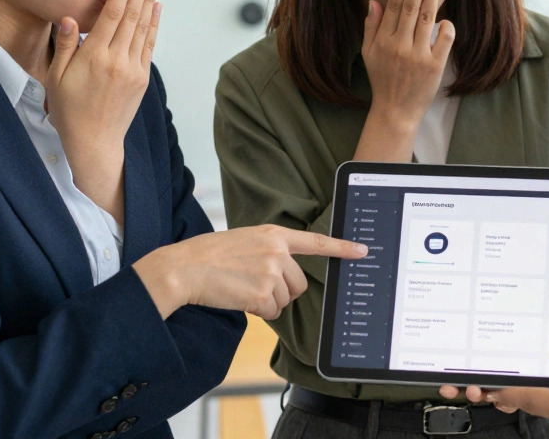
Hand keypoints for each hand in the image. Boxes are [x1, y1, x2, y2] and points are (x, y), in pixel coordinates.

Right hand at [45, 0, 159, 217]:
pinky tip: (156, 8)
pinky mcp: (142, 77)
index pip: (113, 15)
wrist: (94, 142)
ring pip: (144, 27)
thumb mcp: (57, 77)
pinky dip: (153, 24)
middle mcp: (118, 60)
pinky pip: (149, 44)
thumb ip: (65, 46)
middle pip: (133, 15)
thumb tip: (69, 17)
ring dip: (150, 1)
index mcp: (95, 57)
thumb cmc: (69, 110)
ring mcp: (134, 69)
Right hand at [133, 225, 366, 319]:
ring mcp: (271, 273)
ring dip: (267, 302)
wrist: (185, 268)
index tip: (362, 251)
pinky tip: (238, 297)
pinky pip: (271, 313)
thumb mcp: (246, 241)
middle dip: (281, 291)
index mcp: (274, 235)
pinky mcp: (262, 294)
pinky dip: (256, 311)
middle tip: (254, 284)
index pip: (315, 242)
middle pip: (299, 284)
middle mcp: (277, 252)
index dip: (341, 248)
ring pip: (285, 300)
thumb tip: (286, 277)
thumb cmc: (210, 255)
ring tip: (242, 287)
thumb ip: (270, 251)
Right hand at [353, 0, 454, 162]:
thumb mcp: (369, 53)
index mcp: (383, 41)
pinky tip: (444, 19)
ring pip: (426, 18)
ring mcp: (418, 56)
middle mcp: (399, 46)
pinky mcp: (434, 66)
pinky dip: (446, 26)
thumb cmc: (382, 80)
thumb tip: (373, 1)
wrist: (395, 110)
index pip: (392, 7)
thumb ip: (371, 27)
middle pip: (410, 8)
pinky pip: (443, 39)